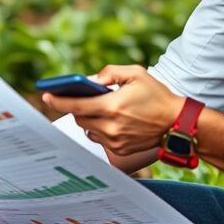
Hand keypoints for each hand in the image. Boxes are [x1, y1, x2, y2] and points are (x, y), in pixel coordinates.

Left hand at [45, 65, 184, 155]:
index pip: (76, 105)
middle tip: (75, 97)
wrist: (177, 123)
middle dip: (74, 107)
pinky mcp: (119, 149)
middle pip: (78, 117)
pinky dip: (98, 128)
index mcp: (112, 106)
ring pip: (87, 128)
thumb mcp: (135, 74)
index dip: (58, 100)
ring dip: (87, 118)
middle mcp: (111, 126)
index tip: (46, 95)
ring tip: (97, 108)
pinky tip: (109, 119)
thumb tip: (88, 81)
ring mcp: (115, 140)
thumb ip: (109, 74)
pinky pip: (99, 138)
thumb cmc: (156, 95)